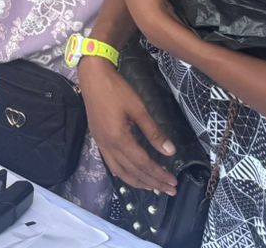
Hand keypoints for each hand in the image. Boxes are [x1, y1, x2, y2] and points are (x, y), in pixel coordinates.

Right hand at [78, 55, 177, 194]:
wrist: (92, 75)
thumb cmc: (116, 89)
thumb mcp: (138, 108)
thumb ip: (154, 132)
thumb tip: (170, 152)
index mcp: (119, 138)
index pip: (143, 164)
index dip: (159, 175)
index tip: (173, 183)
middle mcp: (108, 145)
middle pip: (132, 172)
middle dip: (152, 182)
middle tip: (169, 190)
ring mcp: (101, 143)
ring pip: (119, 171)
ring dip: (137, 182)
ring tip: (153, 187)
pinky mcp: (98, 139)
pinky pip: (111, 164)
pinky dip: (124, 174)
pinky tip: (132, 174)